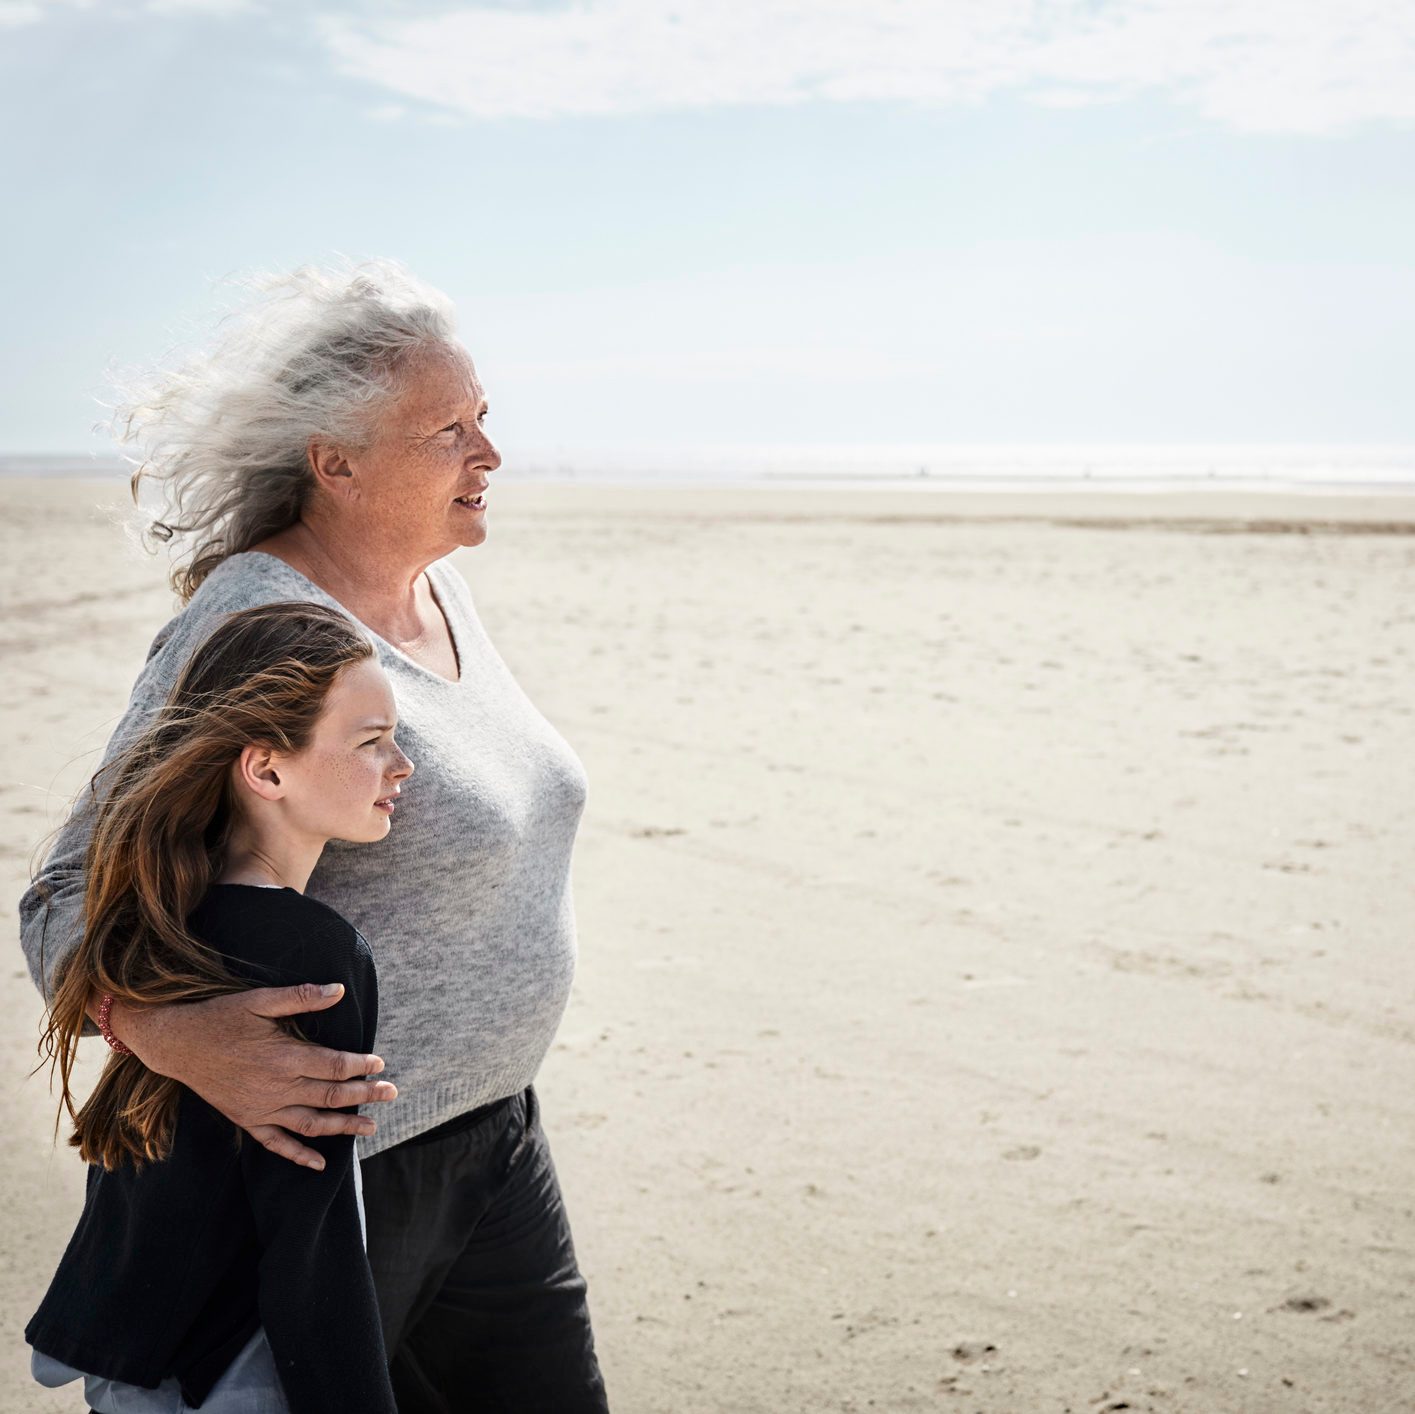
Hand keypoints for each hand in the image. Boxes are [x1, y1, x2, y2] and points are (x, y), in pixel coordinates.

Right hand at [108, 985, 397, 1170]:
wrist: (176, 1044)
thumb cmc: (220, 1017)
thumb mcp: (260, 999)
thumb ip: (301, 998)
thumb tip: (339, 990)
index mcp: (284, 1057)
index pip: (335, 1065)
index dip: (361, 1065)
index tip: (381, 1064)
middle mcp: (276, 1088)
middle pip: (331, 1096)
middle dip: (365, 1096)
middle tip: (391, 1094)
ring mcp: (261, 1109)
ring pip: (312, 1124)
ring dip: (344, 1128)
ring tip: (371, 1128)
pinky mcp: (247, 1121)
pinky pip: (277, 1144)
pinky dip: (300, 1156)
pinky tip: (321, 1164)